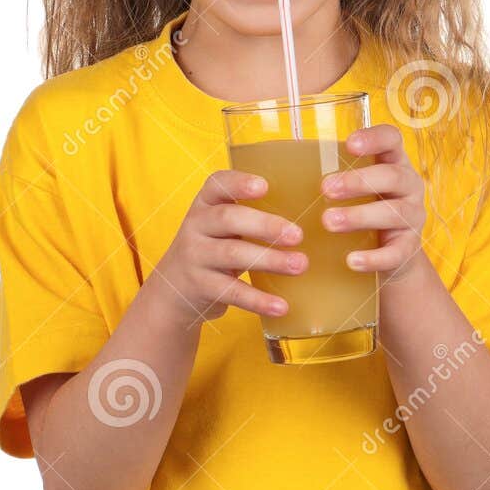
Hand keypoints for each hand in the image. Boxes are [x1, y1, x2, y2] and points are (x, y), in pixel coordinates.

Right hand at [154, 169, 307, 328]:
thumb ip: (251, 216)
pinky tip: (281, 306)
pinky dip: (258, 300)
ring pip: (232, 254)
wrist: (174, 288)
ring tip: (300, 265)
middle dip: (265, 225)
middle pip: (229, 219)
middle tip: (298, 235)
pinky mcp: (200, 286)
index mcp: (206, 203)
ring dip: (269, 260)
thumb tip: (314, 217)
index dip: (239, 183)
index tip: (264, 186)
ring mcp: (195, 256)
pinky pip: (231, 292)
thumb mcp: (222, 226)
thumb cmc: (214, 247)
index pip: (217, 184)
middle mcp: (196, 225)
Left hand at [320, 124, 427, 284]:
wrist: (390, 257)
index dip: (374, 138)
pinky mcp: (409, 249)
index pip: (392, 139)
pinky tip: (351, 261)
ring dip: (359, 216)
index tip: (349, 144)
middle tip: (325, 188)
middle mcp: (409, 186)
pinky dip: (373, 258)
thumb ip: (329, 177)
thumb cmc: (361, 213)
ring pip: (393, 213)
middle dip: (358, 181)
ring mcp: (412, 217)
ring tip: (328, 222)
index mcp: (393, 163)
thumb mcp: (353, 190)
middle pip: (392, 176)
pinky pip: (396, 253)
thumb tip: (272, 170)